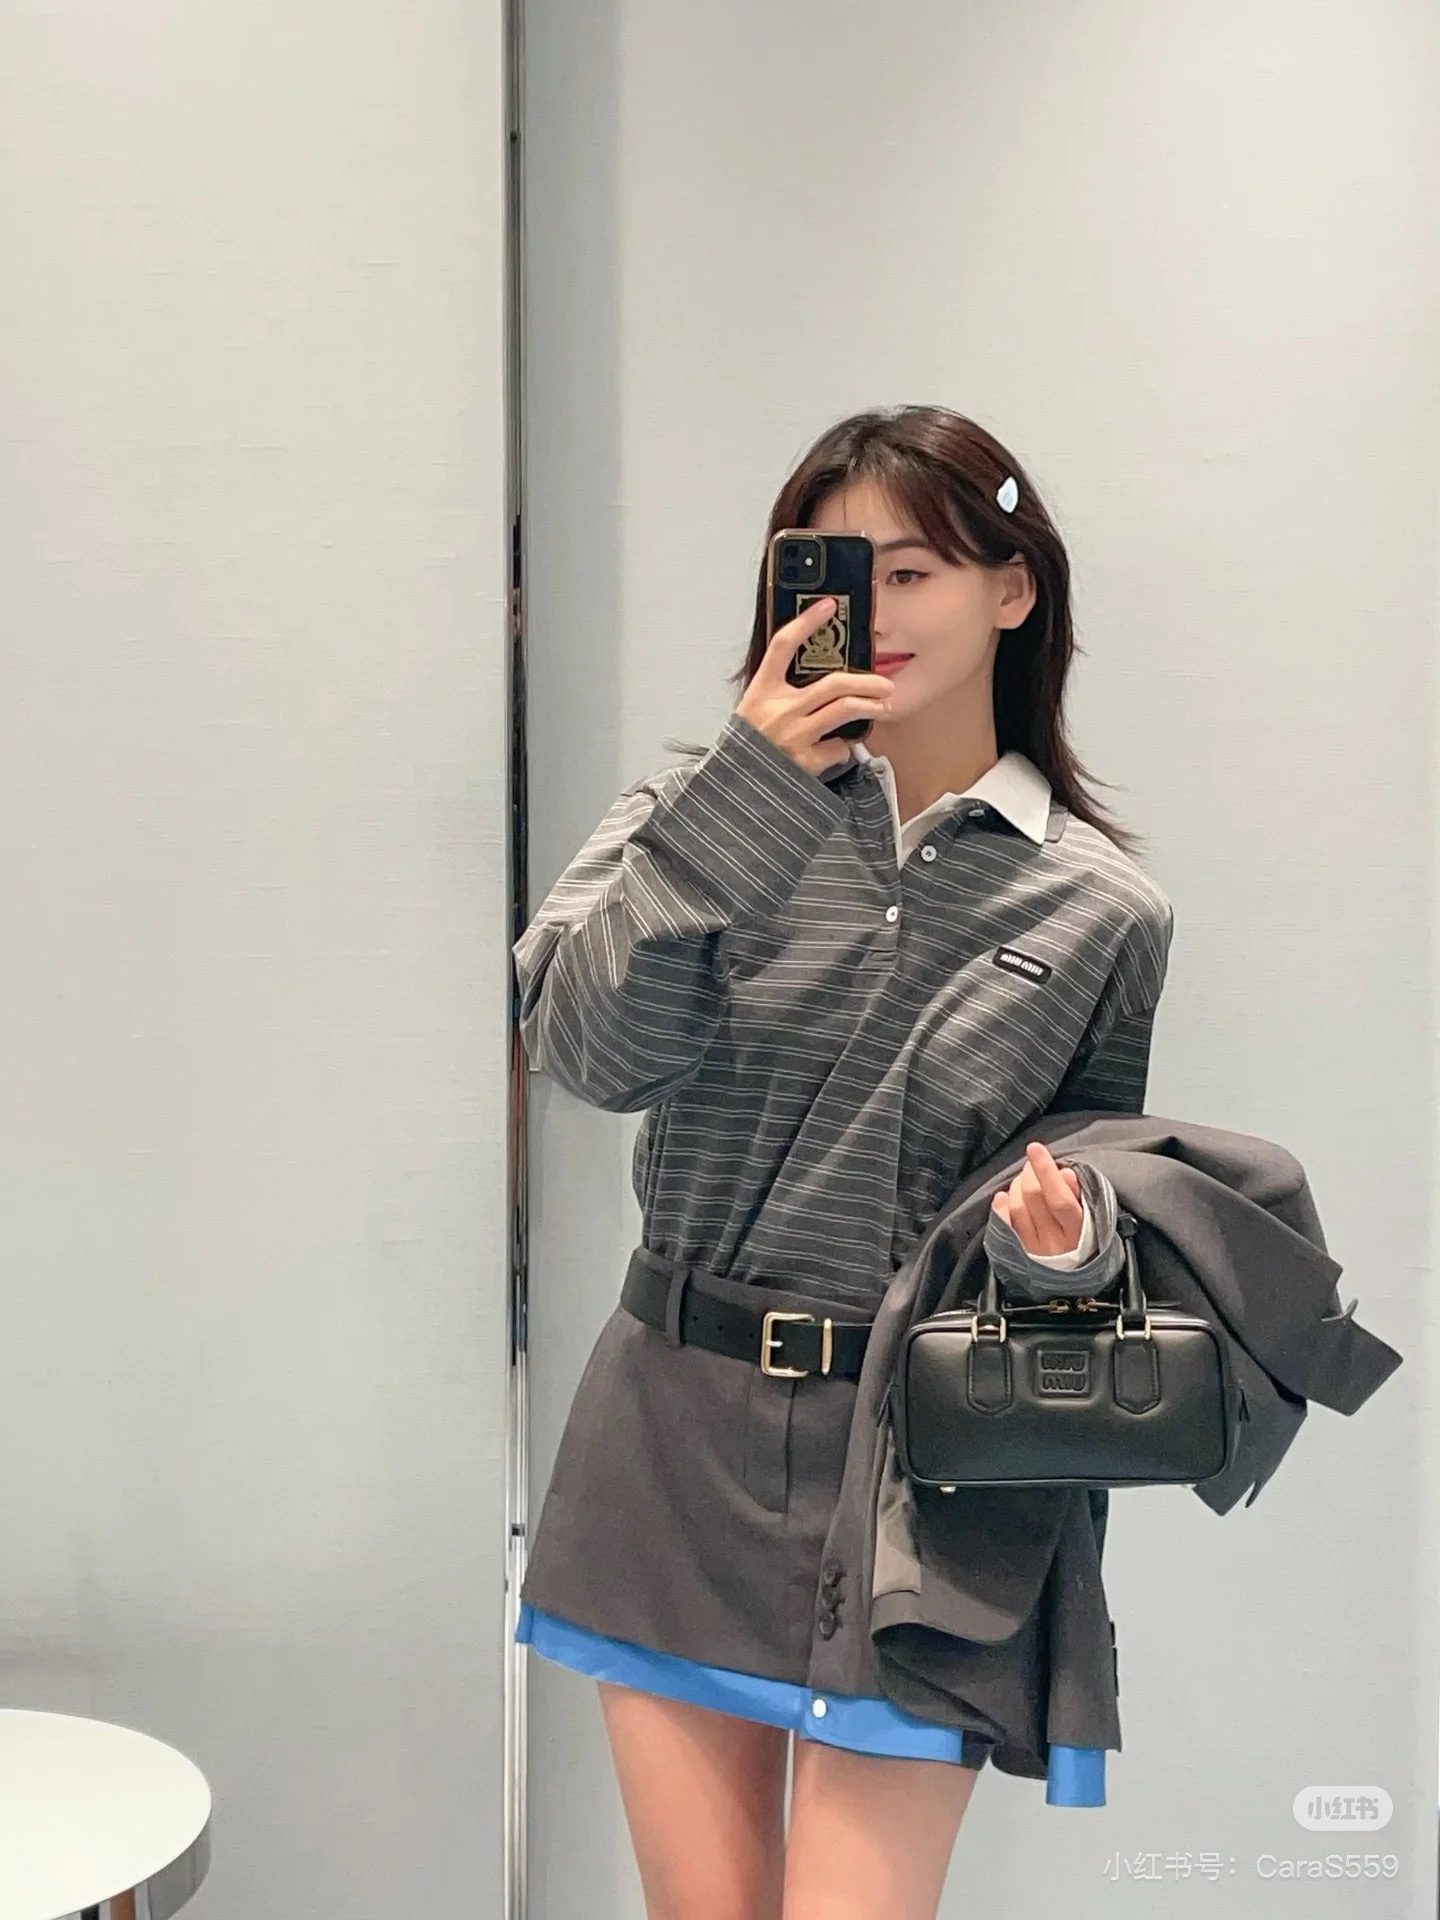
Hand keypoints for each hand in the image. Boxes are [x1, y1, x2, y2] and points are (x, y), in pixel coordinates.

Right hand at [735, 595, 895, 776]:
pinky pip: (837, 748)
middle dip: (866, 681)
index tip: (828, 606)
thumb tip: (822, 681)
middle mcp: (778, 709)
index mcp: (761, 690)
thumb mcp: (754, 710)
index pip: (783, 645)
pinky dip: (842, 748)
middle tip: (884, 684)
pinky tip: (836, 748)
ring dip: (871, 706)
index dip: (806, 622)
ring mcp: (793, 734)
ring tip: (882, 706)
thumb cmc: (748, 746)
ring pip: (844, 710)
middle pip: (833, 683)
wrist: (737, 784)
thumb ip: (780, 692)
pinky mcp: (805, 760)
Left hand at [991, 1141, 1084, 1255]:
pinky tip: (1002, 1196)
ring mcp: (1035, 1249)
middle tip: (1032, 1164)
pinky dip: (1001, 1207)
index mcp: (1078, 1230)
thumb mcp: (1091, 1219)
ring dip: (1016, 1185)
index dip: (1045, 1170)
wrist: (1074, 1281)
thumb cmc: (1085, 1241)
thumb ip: (1078, 1196)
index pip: (1058, 1196)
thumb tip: (1065, 1173)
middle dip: (1029, 1172)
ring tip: (1023, 1181)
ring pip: (1018, 1207)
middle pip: (1034, 1197)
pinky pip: (1004, 1226)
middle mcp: (1054, 1241)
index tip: (1035, 1148)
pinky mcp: (1019, 1256)